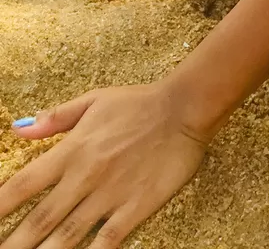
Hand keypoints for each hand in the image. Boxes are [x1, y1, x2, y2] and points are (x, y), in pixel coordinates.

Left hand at [0, 84, 206, 248]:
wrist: (185, 108)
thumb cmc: (139, 101)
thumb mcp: (95, 100)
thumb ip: (56, 118)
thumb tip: (18, 128)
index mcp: (72, 149)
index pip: (23, 184)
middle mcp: (85, 176)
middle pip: (39, 220)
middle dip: (13, 244)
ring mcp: (109, 195)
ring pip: (66, 237)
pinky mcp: (135, 207)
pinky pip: (106, 241)